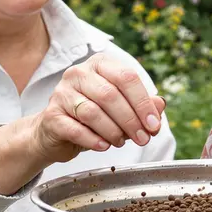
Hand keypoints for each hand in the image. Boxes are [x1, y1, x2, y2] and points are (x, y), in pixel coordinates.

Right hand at [30, 53, 165, 163]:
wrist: (54, 133)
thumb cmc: (92, 117)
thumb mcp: (120, 109)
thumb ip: (141, 105)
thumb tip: (160, 105)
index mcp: (99, 65)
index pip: (126, 77)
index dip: (143, 103)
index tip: (154, 125)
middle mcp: (78, 73)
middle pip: (110, 95)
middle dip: (131, 120)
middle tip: (143, 138)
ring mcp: (62, 93)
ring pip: (93, 112)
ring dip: (113, 131)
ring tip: (120, 142)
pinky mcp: (51, 115)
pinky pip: (75, 129)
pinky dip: (93, 140)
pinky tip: (104, 146)